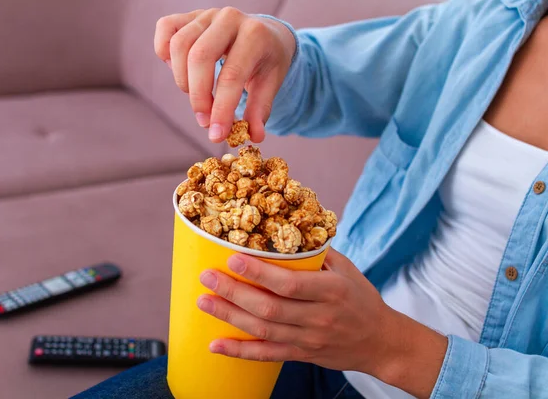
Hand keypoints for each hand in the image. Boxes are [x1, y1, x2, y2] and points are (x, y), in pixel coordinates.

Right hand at [154, 8, 295, 142]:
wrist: (265, 32)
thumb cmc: (266, 61)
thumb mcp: (270, 84)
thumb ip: (260, 110)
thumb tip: (253, 136)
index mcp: (255, 34)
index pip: (231, 75)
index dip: (221, 109)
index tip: (216, 135)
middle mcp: (229, 18)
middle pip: (199, 58)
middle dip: (198, 97)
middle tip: (204, 122)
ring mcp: (207, 14)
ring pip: (179, 46)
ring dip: (183, 81)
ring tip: (198, 97)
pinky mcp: (189, 15)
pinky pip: (165, 30)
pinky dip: (165, 54)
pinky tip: (181, 72)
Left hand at [197, 249, 447, 397]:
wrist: (381, 342)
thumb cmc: (362, 299)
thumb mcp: (347, 269)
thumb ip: (316, 253)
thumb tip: (283, 230)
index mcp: (331, 291)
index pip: (289, 283)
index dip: (258, 272)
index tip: (232, 259)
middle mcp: (319, 317)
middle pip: (269, 308)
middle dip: (234, 292)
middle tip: (207, 278)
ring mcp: (309, 340)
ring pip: (263, 331)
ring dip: (230, 317)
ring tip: (204, 302)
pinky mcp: (302, 355)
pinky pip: (267, 355)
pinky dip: (239, 352)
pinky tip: (215, 345)